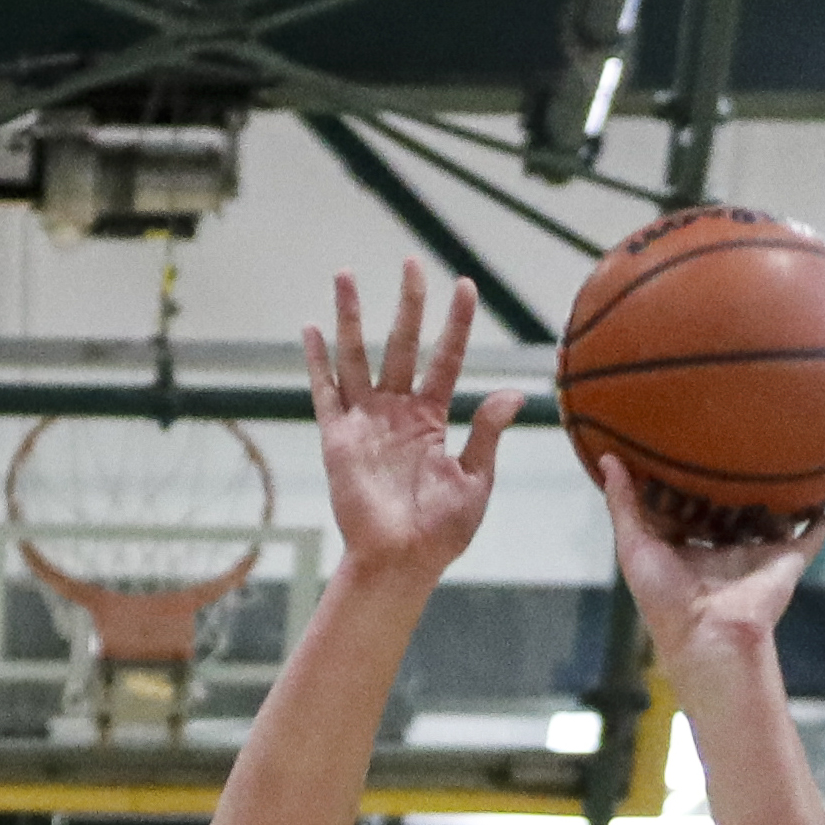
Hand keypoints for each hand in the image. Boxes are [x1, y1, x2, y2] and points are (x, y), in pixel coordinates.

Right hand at [305, 264, 516, 582]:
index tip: (465, 286)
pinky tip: (311, 329)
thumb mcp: (476, 480)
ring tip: (345, 274)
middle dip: (407, 303)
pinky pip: (325, 393)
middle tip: (412, 262)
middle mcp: (397, 412)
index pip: (447, 358)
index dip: (457, 323)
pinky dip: (316, 362)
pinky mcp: (338, 439)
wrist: (401, 563)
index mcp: (432, 419)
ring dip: (351, 317)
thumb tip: (513, 393)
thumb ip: (487, 434)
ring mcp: (366, 422)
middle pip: (402, 344)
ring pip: (357, 357)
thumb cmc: (441, 532)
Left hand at [594, 454, 819, 684]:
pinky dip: (818, 519)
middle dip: (727, 482)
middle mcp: (720, 548)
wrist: (711, 635)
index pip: (682, 506)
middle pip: (726, 508)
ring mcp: (755, 554)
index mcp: (684, 547)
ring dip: (773, 494)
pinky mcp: (785, 560)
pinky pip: (808, 536)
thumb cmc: (666, 598)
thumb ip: (623, 504)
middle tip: (731, 436)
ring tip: (780, 457)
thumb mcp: (634, 547)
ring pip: (766, 517)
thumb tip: (607, 459)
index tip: (678, 443)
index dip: (678, 479)